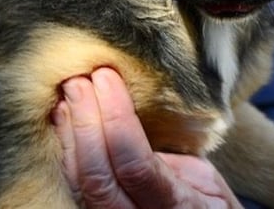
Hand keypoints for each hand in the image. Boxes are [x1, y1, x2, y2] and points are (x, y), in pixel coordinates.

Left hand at [52, 68, 241, 208]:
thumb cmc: (211, 204)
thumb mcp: (207, 180)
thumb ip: (173, 157)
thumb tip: (134, 111)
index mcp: (176, 207)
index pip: (135, 165)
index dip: (117, 118)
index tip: (107, 77)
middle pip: (98, 176)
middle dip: (85, 122)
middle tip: (79, 80)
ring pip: (78, 183)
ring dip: (69, 133)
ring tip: (68, 93)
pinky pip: (74, 186)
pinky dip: (66, 149)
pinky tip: (62, 119)